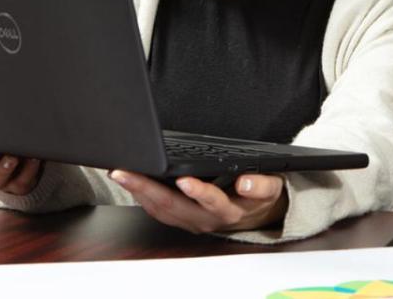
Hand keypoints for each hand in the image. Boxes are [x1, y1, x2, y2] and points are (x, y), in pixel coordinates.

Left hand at [109, 170, 287, 233]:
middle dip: (146, 187)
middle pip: (172, 205)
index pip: (211, 201)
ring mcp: (190, 221)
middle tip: (125, 172)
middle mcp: (205, 219)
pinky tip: (132, 184)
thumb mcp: (271, 189)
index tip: (183, 179)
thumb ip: (261, 186)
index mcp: (228, 211)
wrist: (256, 216)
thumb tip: (246, 182)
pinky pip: (158, 211)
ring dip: (138, 192)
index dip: (197, 191)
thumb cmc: (259, 198)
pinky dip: (142, 196)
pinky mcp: (180, 219)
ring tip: (121, 174)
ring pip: (159, 210)